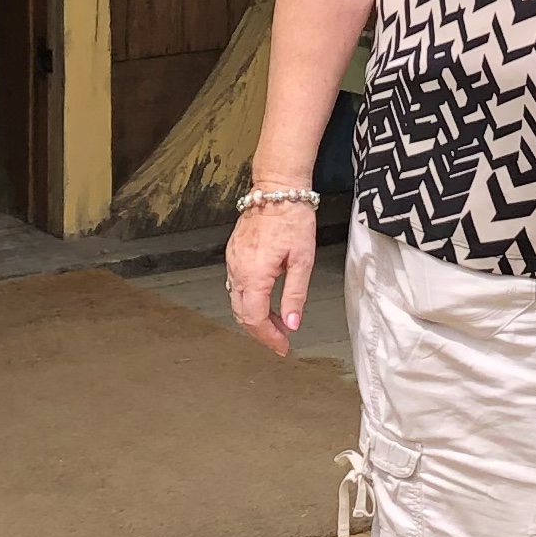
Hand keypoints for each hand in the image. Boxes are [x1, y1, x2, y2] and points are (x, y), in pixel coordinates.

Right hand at [225, 198, 316, 355]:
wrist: (277, 190)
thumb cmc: (292, 218)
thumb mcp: (303, 260)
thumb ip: (295, 295)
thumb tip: (292, 324)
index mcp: (255, 273)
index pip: (255, 318)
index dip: (269, 337)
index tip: (283, 346)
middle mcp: (238, 269)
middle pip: (242, 314)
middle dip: (261, 331)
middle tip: (280, 339)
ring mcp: (232, 260)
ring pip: (237, 301)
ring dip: (255, 316)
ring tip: (277, 321)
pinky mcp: (233, 253)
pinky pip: (236, 285)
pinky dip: (249, 299)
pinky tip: (265, 299)